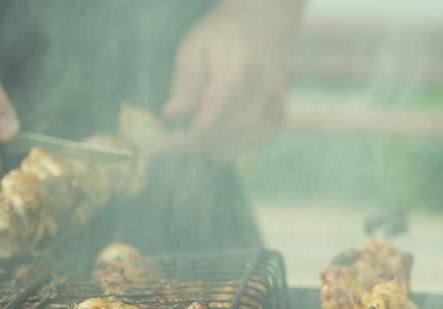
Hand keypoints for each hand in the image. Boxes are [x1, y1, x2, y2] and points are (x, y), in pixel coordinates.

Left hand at [163, 1, 294, 160]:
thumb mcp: (193, 48)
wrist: (264, 26)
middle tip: (178, 134)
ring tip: (201, 124)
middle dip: (194, 143)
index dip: (185, 142)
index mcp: (237, 77)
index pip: (209, 125)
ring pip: (234, 149)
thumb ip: (185, 84)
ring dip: (212, 145)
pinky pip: (249, 148)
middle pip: (220, 140)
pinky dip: (231, 146)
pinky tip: (221, 129)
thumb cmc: (222, 36)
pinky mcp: (277, 120)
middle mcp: (260, 97)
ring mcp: (273, 110)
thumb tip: (171, 116)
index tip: (165, 145)